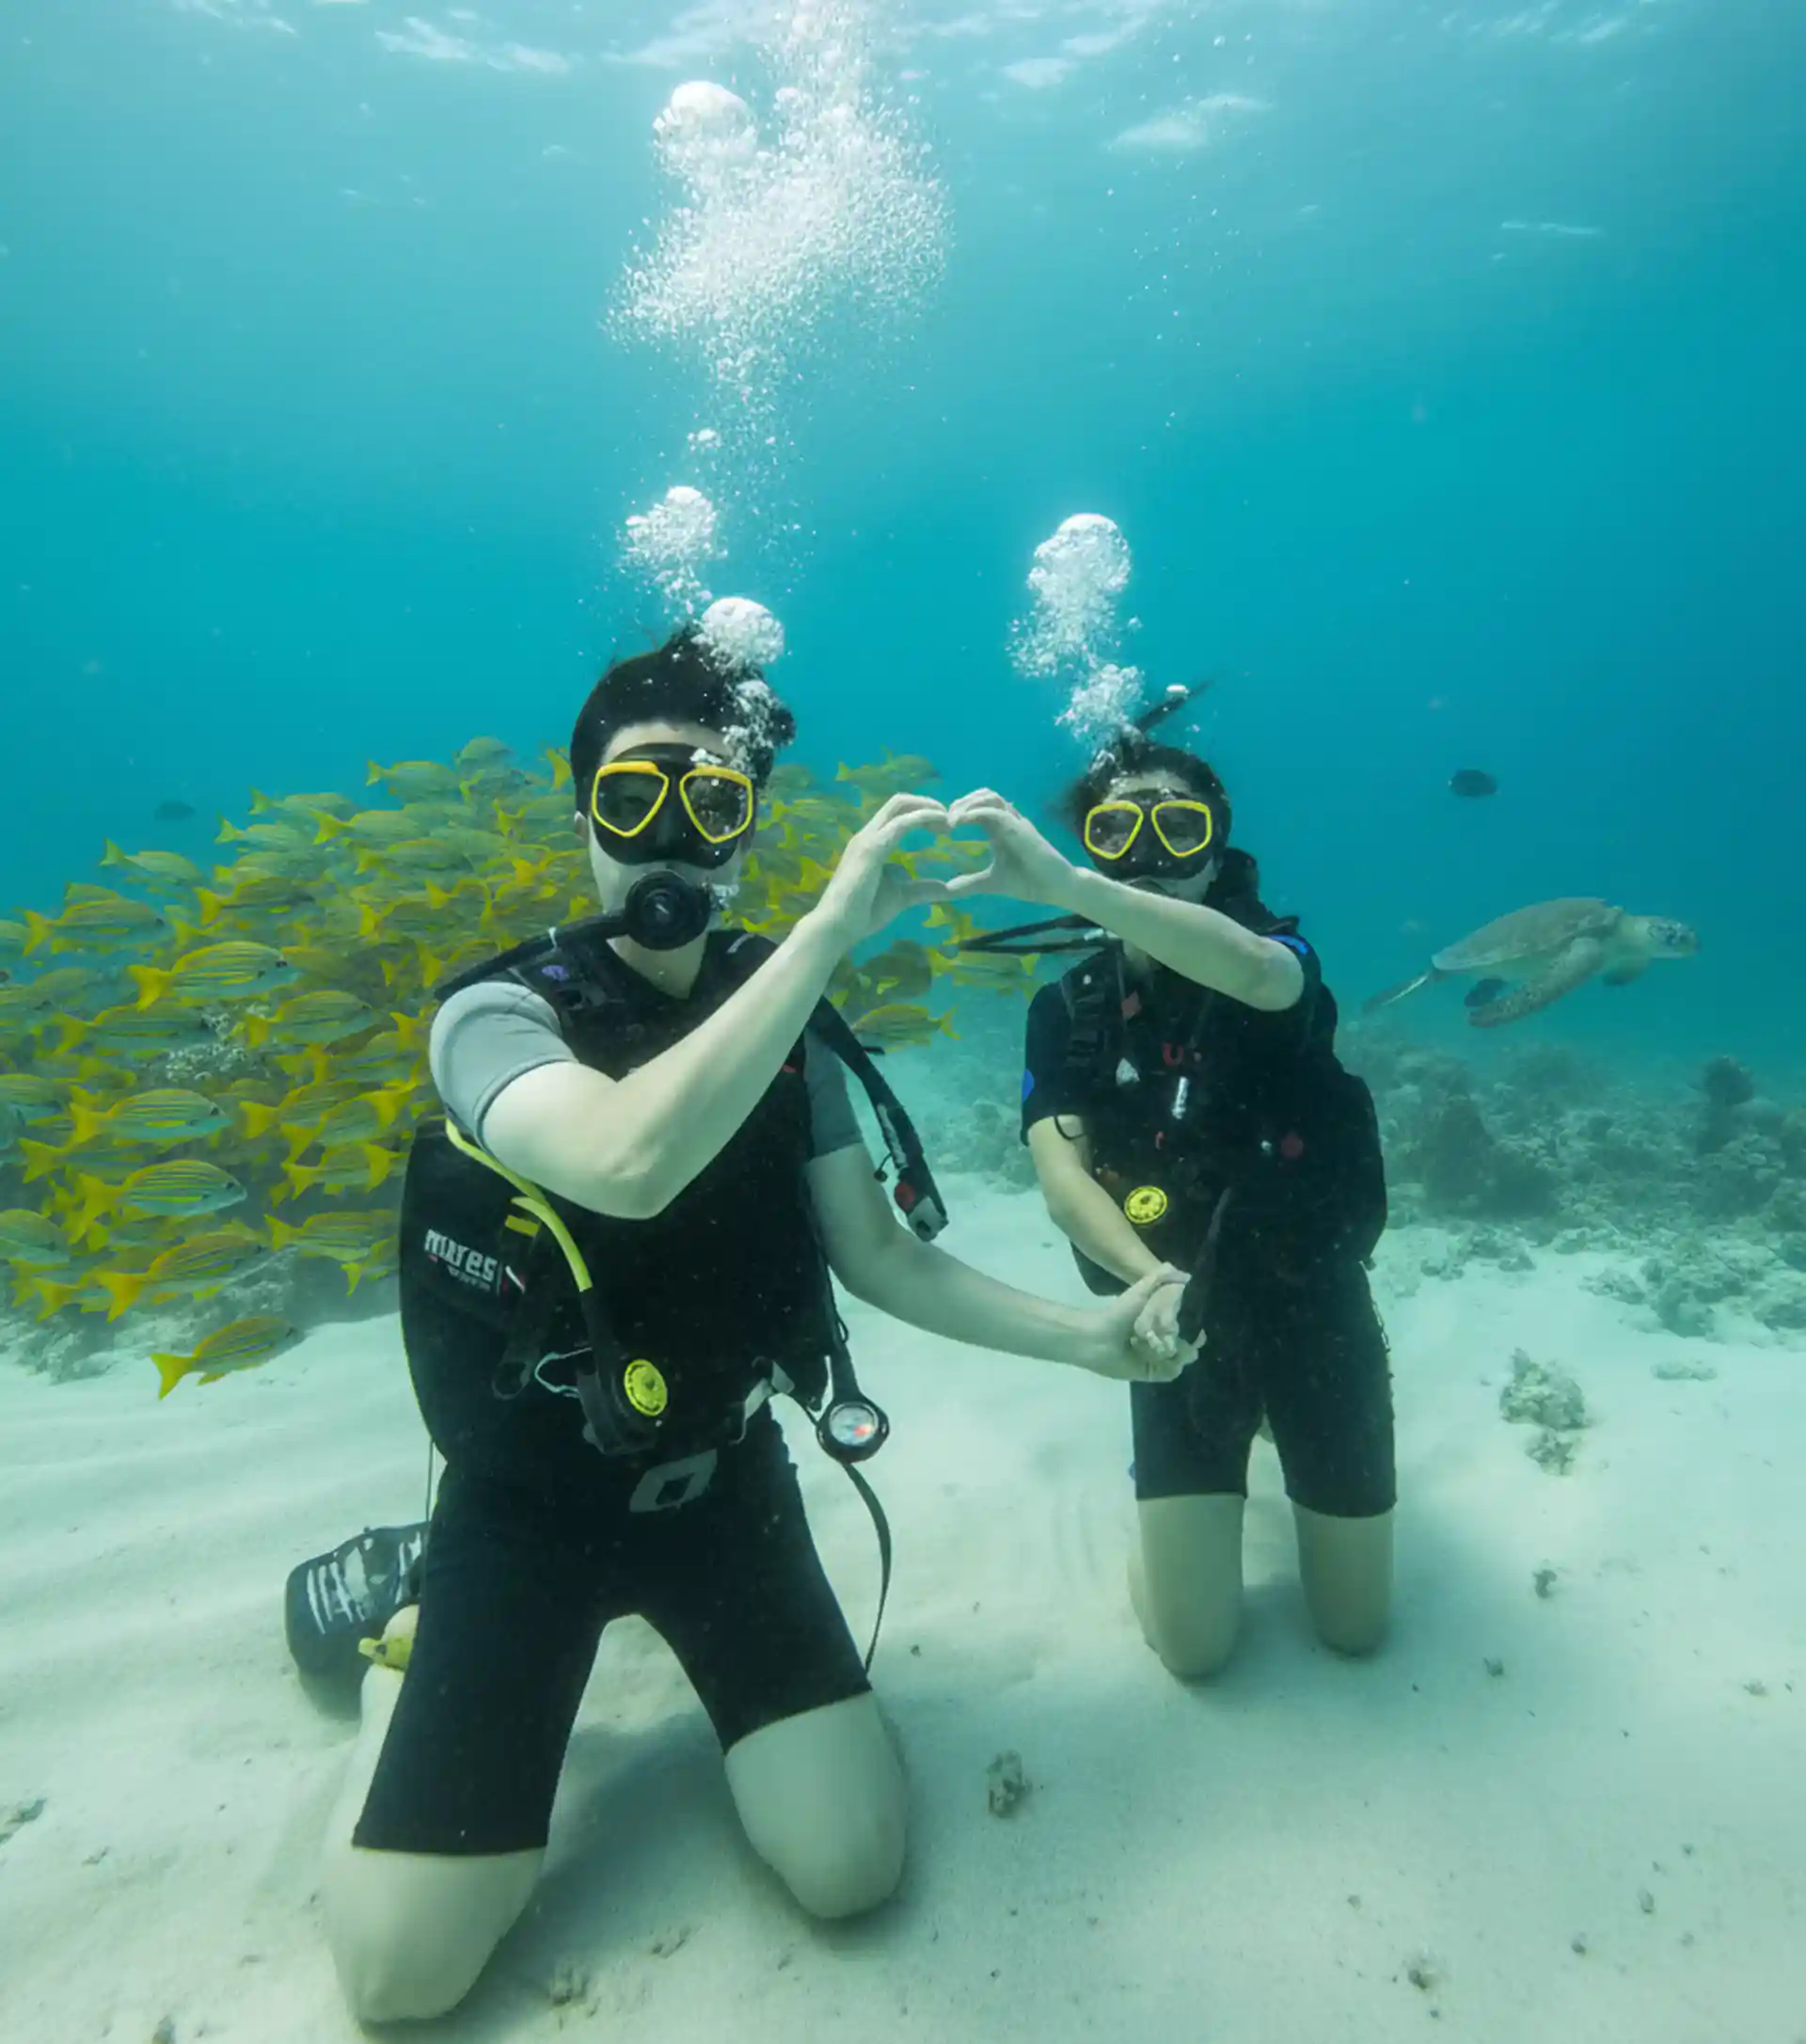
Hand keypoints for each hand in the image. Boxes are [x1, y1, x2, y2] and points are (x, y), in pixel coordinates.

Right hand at [806, 793, 950, 950]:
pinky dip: (924, 817)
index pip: (897, 813)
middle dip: (927, 803)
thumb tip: (944, 887)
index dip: (922, 812)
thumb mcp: (901, 897)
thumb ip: (921, 889)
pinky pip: (901, 823)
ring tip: (948, 822)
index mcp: (873, 842)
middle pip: (899, 801)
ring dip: (928, 807)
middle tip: (950, 820)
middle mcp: (869, 834)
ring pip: (900, 805)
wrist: (837, 926)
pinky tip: (941, 825)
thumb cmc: (863, 913)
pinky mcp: (872, 848)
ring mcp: (868, 839)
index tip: (943, 828)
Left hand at [945, 789, 1081, 911]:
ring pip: (990, 797)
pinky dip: (977, 812)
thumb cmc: (1029, 882)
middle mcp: (1007, 821)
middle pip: (982, 795)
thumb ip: (970, 883)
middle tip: (944, 819)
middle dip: (961, 802)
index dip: (959, 810)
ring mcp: (1015, 822)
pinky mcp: (1021, 829)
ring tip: (952, 819)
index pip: (978, 807)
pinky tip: (961, 822)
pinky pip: (997, 812)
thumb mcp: (991, 882)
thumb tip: (948, 889)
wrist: (1056, 888)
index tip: (941, 827)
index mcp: (999, 829)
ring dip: (968, 803)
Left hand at [1077, 1265, 1196, 1382]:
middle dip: (1191, 1340)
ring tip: (1161, 1345)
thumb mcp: (1141, 1290)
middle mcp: (1164, 1339)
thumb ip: (1160, 1277)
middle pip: (1191, 1343)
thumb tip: (1186, 1274)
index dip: (1195, 1325)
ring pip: (1184, 1358)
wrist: (1098, 1339)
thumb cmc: (1120, 1313)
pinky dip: (1168, 1364)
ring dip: (1178, 1352)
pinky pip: (1172, 1372)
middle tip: (1177, 1335)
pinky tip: (1154, 1355)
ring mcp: (1160, 1358)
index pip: (1191, 1325)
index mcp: (1163, 1321)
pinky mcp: (1153, 1372)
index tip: (1197, 1324)